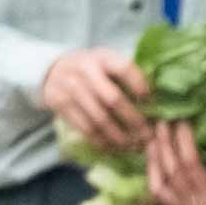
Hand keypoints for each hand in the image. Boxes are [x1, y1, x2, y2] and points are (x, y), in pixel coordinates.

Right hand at [37, 45, 155, 153]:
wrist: (52, 71)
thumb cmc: (90, 68)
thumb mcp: (106, 61)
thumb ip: (126, 74)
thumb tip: (153, 100)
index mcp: (101, 57)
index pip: (124, 69)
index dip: (140, 86)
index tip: (152, 102)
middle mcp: (85, 71)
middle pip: (113, 100)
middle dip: (133, 120)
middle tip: (147, 135)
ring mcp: (71, 89)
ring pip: (99, 119)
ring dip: (119, 136)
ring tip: (134, 145)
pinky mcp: (61, 106)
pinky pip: (85, 129)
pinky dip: (102, 141)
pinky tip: (114, 147)